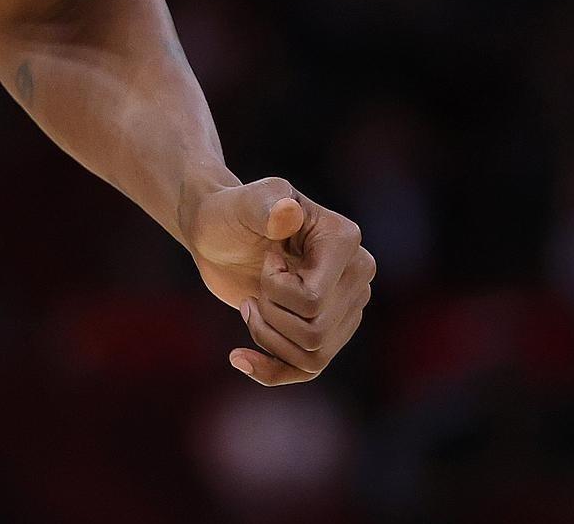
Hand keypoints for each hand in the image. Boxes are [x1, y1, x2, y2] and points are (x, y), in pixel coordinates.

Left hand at [185, 175, 374, 385]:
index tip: (267, 258)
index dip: (275, 289)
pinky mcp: (325, 330)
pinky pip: (309, 370)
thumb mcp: (241, 203)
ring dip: (268, 336)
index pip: (312, 300)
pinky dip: (271, 371)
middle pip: (315, 332)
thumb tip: (288, 212)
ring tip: (252, 304)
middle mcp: (357, 275)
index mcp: (345, 240)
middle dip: (270, 314)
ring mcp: (345, 306)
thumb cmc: (229, 212)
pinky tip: (239, 358)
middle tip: (257, 283)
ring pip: (313, 355)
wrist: (217, 233)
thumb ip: (263, 204)